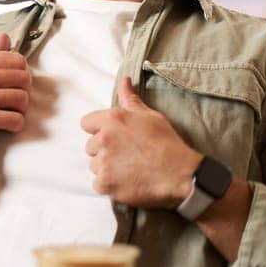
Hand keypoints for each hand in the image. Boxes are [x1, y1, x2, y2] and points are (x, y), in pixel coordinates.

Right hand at [0, 32, 31, 150]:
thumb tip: (5, 37)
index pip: (15, 59)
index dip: (22, 71)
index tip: (18, 80)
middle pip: (23, 78)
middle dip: (24, 89)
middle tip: (18, 96)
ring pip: (22, 98)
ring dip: (21, 108)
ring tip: (13, 111)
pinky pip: (15, 119)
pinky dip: (16, 124)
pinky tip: (8, 124)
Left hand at [80, 76, 199, 208]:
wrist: (179, 173)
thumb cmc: (167, 143)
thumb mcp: (150, 116)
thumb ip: (130, 100)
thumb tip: (124, 81)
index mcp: (112, 119)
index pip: (86, 123)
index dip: (99, 130)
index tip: (113, 138)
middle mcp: (104, 138)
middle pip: (90, 146)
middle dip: (104, 151)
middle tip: (126, 155)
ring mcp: (103, 162)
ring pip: (94, 165)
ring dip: (107, 169)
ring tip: (129, 169)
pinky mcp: (106, 183)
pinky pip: (98, 184)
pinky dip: (110, 185)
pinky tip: (127, 181)